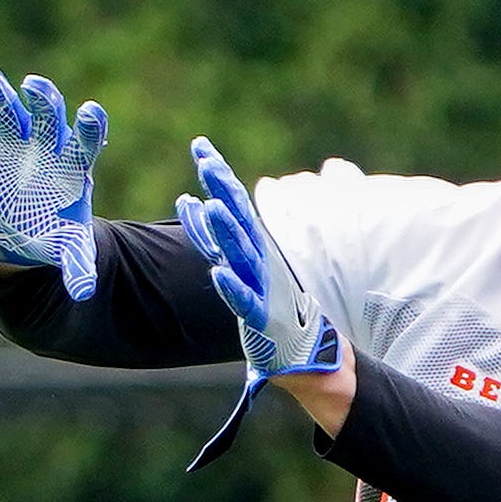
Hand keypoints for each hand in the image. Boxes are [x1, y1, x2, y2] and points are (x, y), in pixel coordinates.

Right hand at [0, 66, 107, 299]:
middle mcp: (46, 144)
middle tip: (34, 86)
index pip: (86, 140)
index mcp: (72, 166)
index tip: (90, 112)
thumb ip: (77, 268)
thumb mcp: (66, 253)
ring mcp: (16, 140)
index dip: (88, 127)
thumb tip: (84, 293)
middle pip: (47, 115)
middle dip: (42, 100)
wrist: (22, 232)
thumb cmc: (52, 235)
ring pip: (9, 108)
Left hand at [179, 137, 343, 470]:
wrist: (312, 356)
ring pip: (241, 254)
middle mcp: (260, 261)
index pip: (234, 204)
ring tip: (207, 205)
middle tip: (202, 156)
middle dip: (220, 186)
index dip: (218, 175)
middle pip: (237, 217)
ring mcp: (263, 288)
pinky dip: (233, 288)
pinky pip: (245, 302)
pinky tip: (218, 273)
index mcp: (256, 247)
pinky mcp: (263, 320)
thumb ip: (214, 237)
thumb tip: (188, 203)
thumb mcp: (241, 266)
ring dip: (224, 231)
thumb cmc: (275, 309)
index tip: (200, 146)